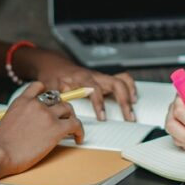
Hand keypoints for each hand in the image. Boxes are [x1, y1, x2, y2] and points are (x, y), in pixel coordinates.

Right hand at [0, 82, 83, 174]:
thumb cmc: (0, 145)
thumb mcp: (8, 120)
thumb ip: (21, 115)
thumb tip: (30, 123)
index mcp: (22, 101)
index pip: (39, 86)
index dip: (48, 94)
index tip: (52, 103)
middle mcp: (36, 104)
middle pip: (57, 99)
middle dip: (62, 109)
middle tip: (64, 119)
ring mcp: (48, 115)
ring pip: (68, 110)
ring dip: (71, 119)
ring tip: (72, 130)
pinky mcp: (57, 128)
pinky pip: (76, 124)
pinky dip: (80, 131)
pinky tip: (78, 138)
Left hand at [21, 49, 136, 120]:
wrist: (54, 66)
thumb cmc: (53, 78)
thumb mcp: (50, 88)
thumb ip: (56, 98)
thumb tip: (61, 109)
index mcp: (80, 79)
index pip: (94, 89)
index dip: (99, 103)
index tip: (102, 117)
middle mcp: (94, 76)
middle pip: (115, 83)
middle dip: (124, 100)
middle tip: (129, 117)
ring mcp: (100, 76)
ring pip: (121, 79)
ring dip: (130, 93)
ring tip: (134, 107)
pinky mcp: (104, 79)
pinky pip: (122, 78)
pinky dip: (130, 87)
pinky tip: (133, 98)